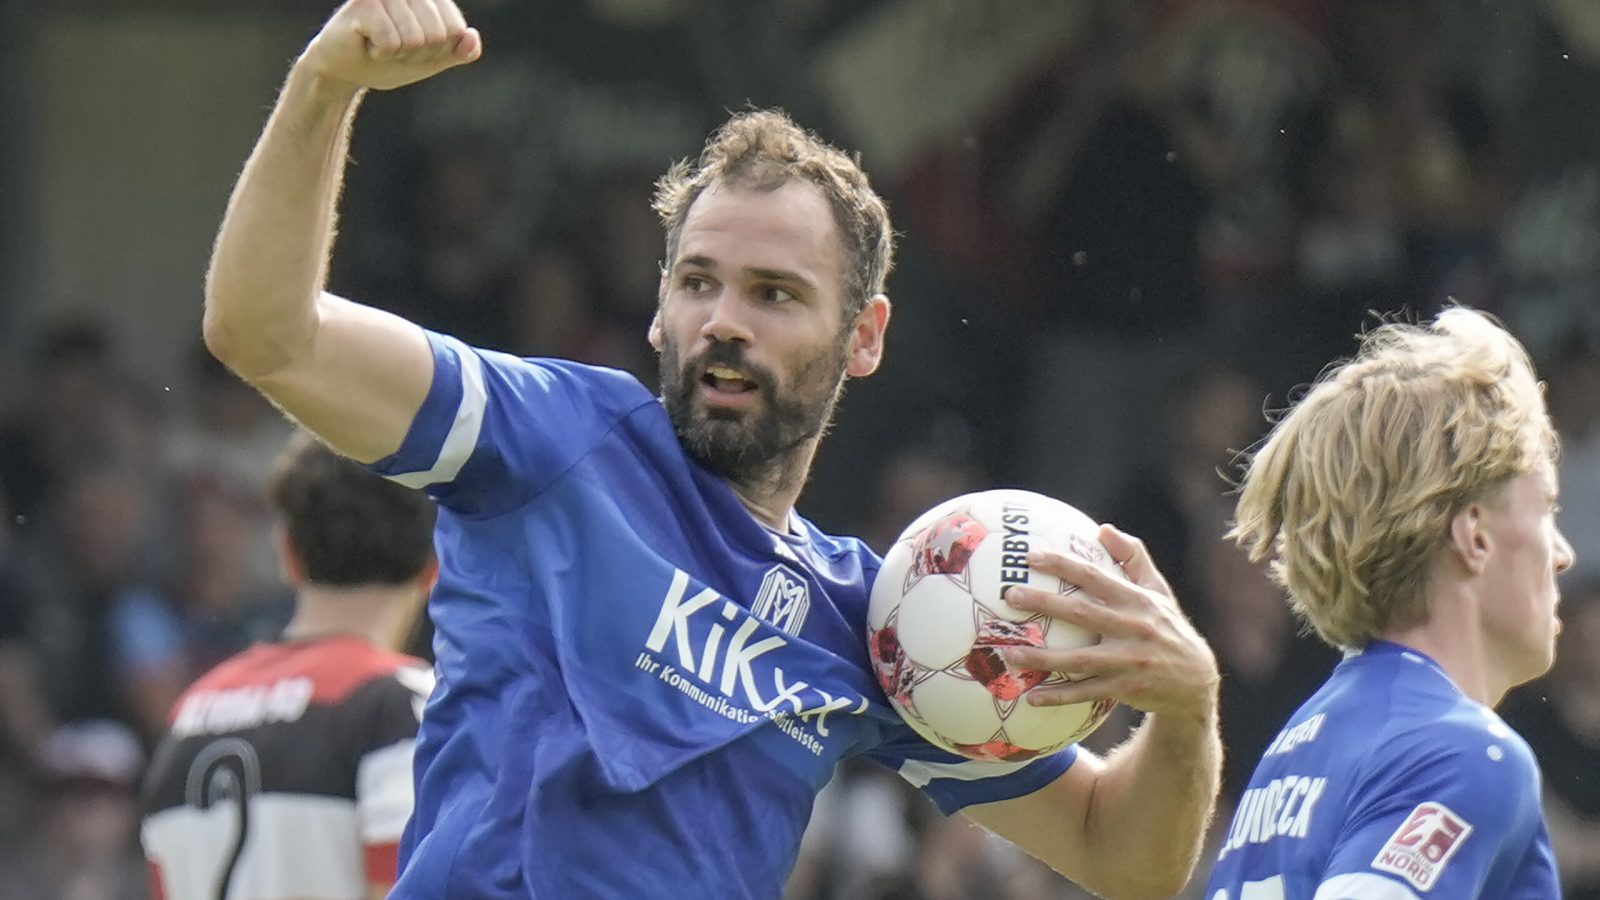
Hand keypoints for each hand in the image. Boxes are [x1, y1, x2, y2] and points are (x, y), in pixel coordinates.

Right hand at [300, 0, 481, 91]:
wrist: (345, 70)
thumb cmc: (388, 59)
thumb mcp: (431, 60)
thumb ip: (457, 52)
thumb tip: (472, 38)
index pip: (455, 30)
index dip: (437, 51)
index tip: (414, 48)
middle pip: (437, 35)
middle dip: (417, 54)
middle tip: (394, 47)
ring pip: (415, 40)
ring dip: (397, 54)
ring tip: (380, 45)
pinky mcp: (364, 4)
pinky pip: (391, 42)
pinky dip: (380, 53)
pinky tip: (367, 43)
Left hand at [1001, 524, 1218, 720]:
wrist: (1197, 682)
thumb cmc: (1168, 628)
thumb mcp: (1159, 591)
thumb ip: (1133, 558)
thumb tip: (1103, 528)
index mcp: (1137, 601)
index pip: (1095, 577)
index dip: (1063, 564)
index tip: (1030, 557)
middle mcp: (1134, 629)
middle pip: (1082, 613)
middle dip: (1044, 603)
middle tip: (1010, 596)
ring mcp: (1129, 661)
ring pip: (1079, 659)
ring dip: (1042, 657)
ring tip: (1009, 652)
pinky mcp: (1126, 689)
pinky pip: (1087, 693)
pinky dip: (1060, 696)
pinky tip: (1032, 696)